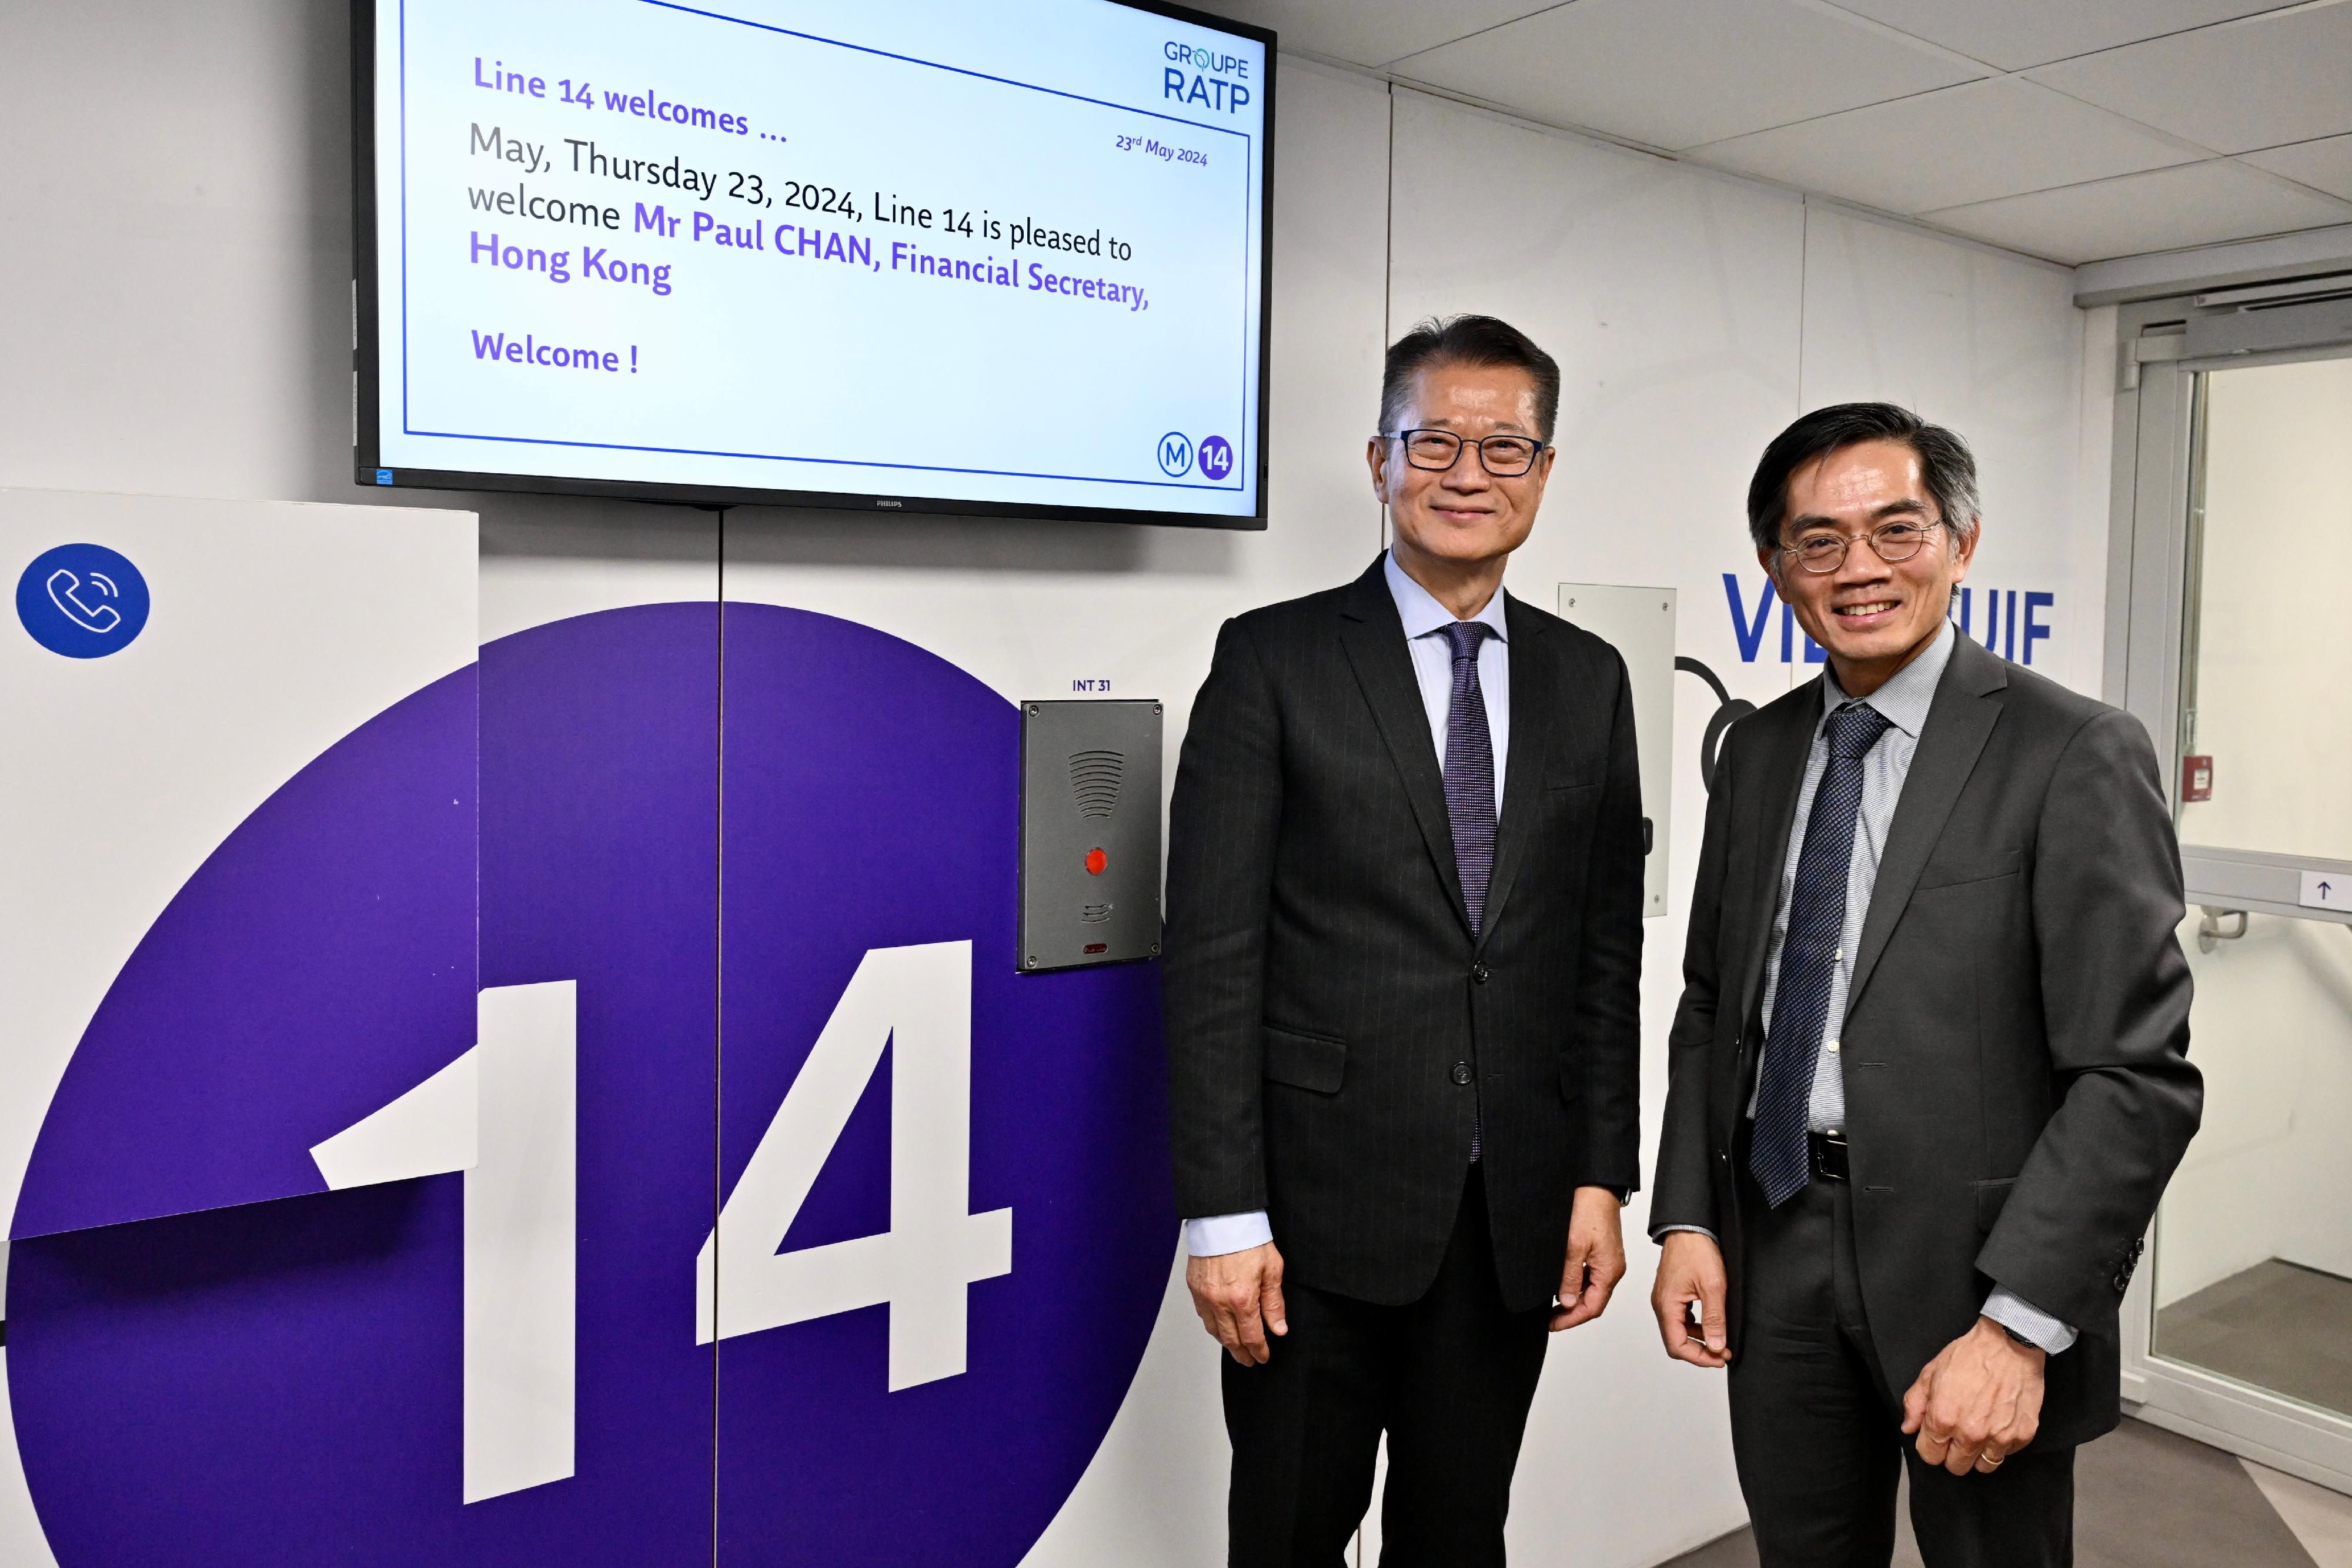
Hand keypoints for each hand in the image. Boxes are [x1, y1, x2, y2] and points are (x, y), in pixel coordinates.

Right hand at [1186, 1241, 1287, 1365]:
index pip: (1252, 1337)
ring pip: (1214, 1331)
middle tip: (1249, 1361)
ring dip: (1226, 1343)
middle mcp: (1219, 1302)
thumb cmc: (1248, 1239)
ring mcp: (1204, 1296)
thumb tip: (1278, 1329)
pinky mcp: (1194, 1287)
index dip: (1259, 1351)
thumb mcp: (1272, 1270)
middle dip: (1242, 1354)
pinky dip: (1212, 1326)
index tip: (1264, 1357)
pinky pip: (1202, 1315)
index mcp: (1242, 1299)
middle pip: (1231, 1340)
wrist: (1222, 1218)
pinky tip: (1219, 1327)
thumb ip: (1274, 1303)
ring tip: (1236, 1348)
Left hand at [1550, 1186, 1627, 1330]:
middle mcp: (1612, 1269)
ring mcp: (1608, 1261)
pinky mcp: (1602, 1253)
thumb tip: (1568, 1303)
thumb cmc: (1589, 1211)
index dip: (1571, 1319)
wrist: (1597, 1187)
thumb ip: (1571, 1277)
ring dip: (1573, 1300)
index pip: (1592, 1307)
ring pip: (1591, 1290)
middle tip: (1549, 1319)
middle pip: (1593, 1302)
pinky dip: (1576, 1285)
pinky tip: (1562, 1285)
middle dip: (1571, 1314)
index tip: (1552, 1324)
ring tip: (1552, 1306)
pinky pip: (1591, 1277)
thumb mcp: (1574, 1246)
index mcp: (1609, 1271)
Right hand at [1650, 1230, 1730, 1367]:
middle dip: (1700, 1351)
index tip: (1719, 1358)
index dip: (1699, 1358)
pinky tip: (1711, 1323)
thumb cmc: (1697, 1250)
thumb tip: (1715, 1346)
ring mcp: (1665, 1299)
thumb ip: (1714, 1319)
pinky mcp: (1672, 1293)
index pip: (1677, 1346)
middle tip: (1722, 1353)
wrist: (1690, 1227)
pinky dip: (1695, 1326)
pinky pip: (1680, 1318)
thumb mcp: (1712, 1287)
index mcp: (1667, 1306)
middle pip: (1676, 1342)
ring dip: (1699, 1339)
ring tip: (1721, 1340)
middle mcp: (1662, 1305)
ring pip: (1679, 1331)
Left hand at [1901, 1317, 2045, 1474]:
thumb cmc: (1970, 1355)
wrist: (2009, 1344)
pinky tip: (1997, 1423)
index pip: (1930, 1455)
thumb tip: (1908, 1427)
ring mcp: (1999, 1437)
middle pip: (1956, 1467)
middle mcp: (1971, 1433)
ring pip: (1983, 1466)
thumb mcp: (1931, 1373)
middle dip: (1952, 1453)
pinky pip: (2007, 1454)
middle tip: (1957, 1434)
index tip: (1935, 1437)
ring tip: (1978, 1431)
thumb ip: (1915, 1404)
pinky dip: (2001, 1444)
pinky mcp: (2022, 1435)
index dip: (1930, 1446)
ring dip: (1978, 1453)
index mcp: (1944, 1419)